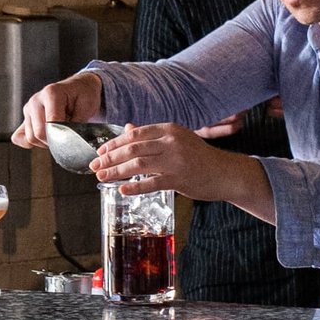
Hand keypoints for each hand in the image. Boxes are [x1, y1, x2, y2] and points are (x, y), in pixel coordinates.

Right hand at [11, 71, 103, 149]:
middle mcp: (36, 100)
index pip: (50, 124)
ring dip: (45, 142)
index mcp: (51, 93)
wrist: (79, 87)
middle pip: (38, 133)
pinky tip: (45, 138)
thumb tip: (67, 139)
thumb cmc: (83, 95)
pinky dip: (31, 143)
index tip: (72, 137)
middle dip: (54, 141)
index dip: (62, 136)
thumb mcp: (87, 106)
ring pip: (30, 138)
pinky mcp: (25, 118)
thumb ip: (76, 123)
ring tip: (58, 133)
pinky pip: (19, 137)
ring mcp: (28, 109)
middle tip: (66, 137)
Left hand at [90, 124, 272, 220]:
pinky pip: (151, 183)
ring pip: (138, 165)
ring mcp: (175, 161)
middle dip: (110, 158)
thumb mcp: (176, 139)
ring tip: (102, 177)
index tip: (101, 151)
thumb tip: (127, 129)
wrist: (224, 172)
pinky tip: (122, 190)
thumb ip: (152, 135)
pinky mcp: (179, 179)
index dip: (115, 143)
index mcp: (169, 129)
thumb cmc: (198, 156)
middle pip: (132, 149)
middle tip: (95, 166)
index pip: (135, 134)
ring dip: (116, 172)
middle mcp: (171, 142)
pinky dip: (135, 187)